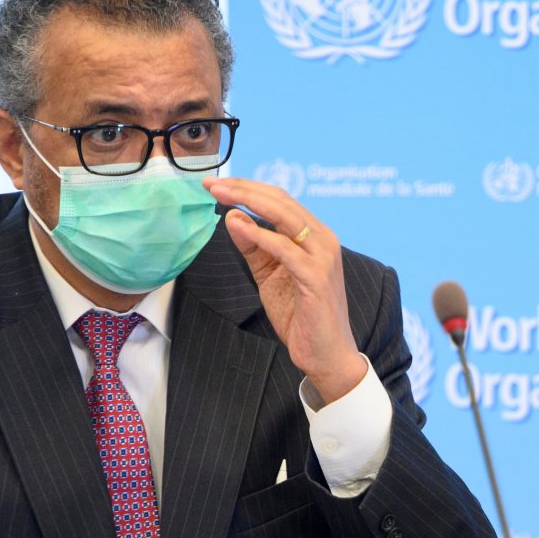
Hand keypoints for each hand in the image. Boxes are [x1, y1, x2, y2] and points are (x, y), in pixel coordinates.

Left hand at [203, 176, 366, 401]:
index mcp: (315, 236)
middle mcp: (324, 240)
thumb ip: (254, 247)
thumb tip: (233, 218)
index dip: (248, 188)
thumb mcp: (270, 275)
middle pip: (281, 201)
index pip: (280, 200)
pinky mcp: (316, 278)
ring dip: (249, 202)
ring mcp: (323, 258)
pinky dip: (261, 235)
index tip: (217, 184)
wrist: (326, 354)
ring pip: (285, 216)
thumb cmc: (302, 316)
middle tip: (211, 183)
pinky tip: (239, 226)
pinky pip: (286, 249)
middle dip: (243, 188)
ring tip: (220, 195)